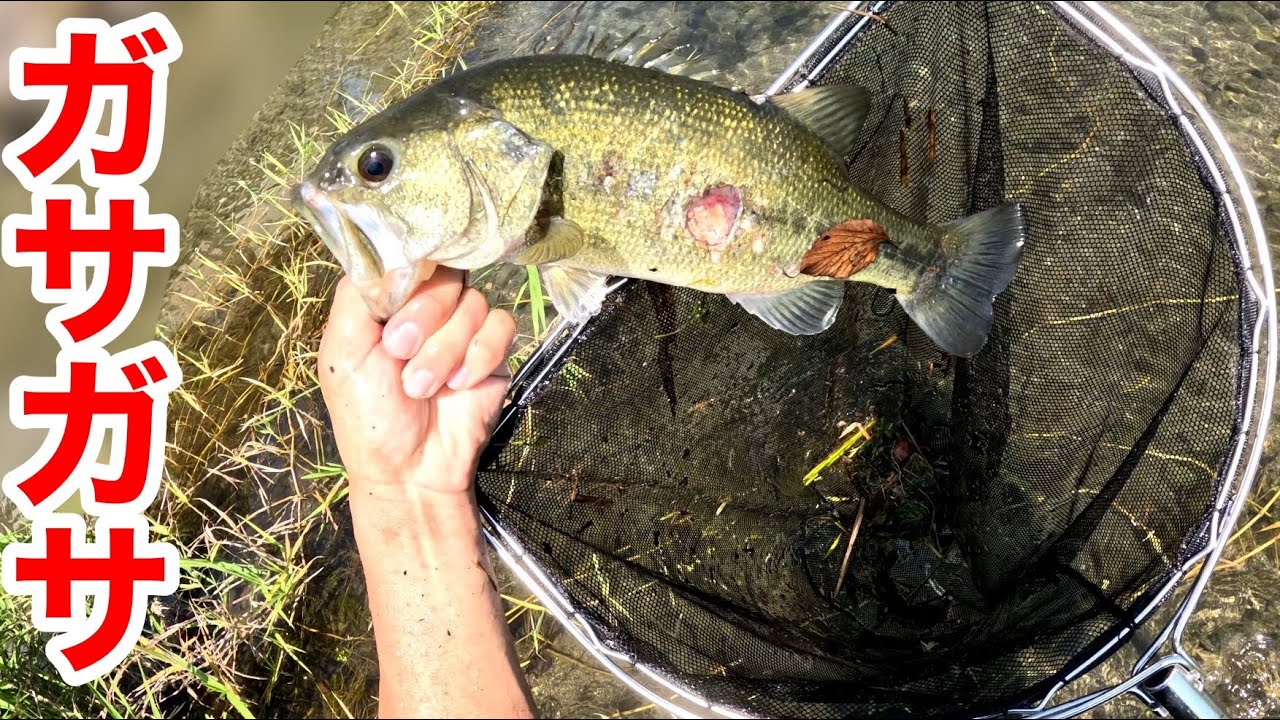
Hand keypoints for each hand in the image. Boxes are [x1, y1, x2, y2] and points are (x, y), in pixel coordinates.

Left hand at [318, 268, 515, 497]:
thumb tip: (387, 249)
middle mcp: (427, 308)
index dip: (408, 274)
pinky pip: (501, 326)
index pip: (410, 255)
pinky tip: (460, 384)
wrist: (412, 471)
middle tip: (400, 354)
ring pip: (473, 302)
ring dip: (446, 349)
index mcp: (388, 302)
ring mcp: (463, 329)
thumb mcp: (342, 351)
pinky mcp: (494, 352)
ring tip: (424, 387)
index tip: (394, 308)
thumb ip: (358, 293)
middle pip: (445, 274)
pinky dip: (479, 355)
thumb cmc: (368, 415)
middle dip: (423, 317)